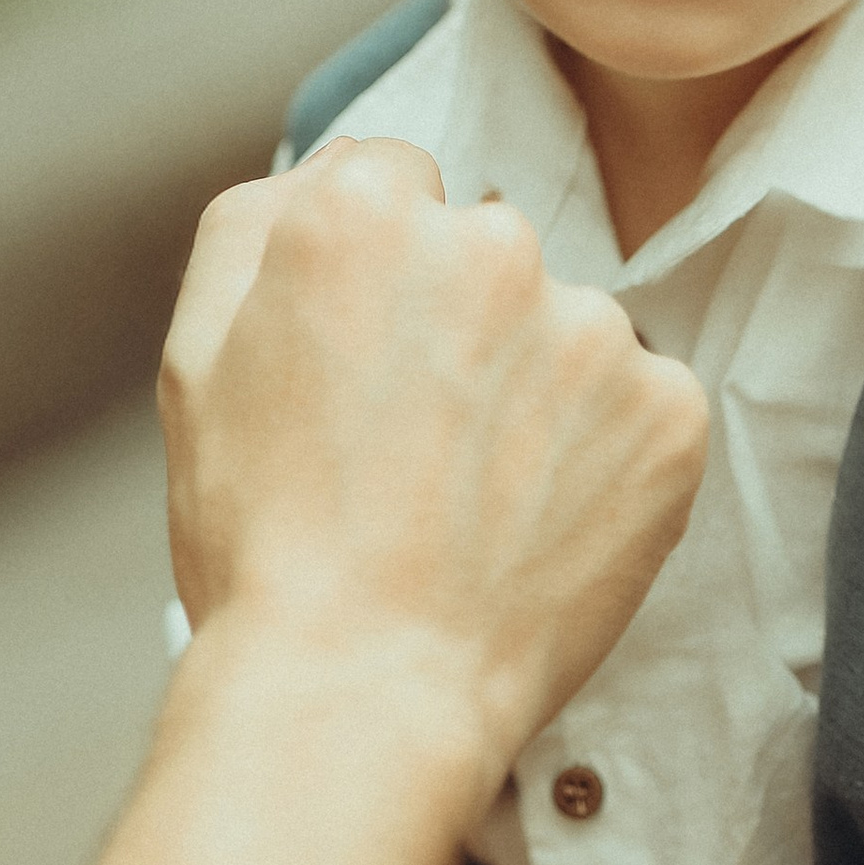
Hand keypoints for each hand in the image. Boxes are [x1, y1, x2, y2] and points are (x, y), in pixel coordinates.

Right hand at [160, 136, 707, 792]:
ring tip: (470, 502)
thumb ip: (258, 223)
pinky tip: (535, 525)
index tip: (364, 364)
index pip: (397, 185)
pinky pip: (637, 406)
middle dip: (460, 324)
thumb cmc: (262, 538)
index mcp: (363, 210)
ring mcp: (591, 325)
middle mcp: (489, 240)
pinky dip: (600, 458)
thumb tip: (339, 168)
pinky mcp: (667, 410)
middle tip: (412, 447)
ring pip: (566, 331)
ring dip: (533, 393)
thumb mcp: (196, 356)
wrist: (360, 696)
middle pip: (487, 251)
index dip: (373, 279)